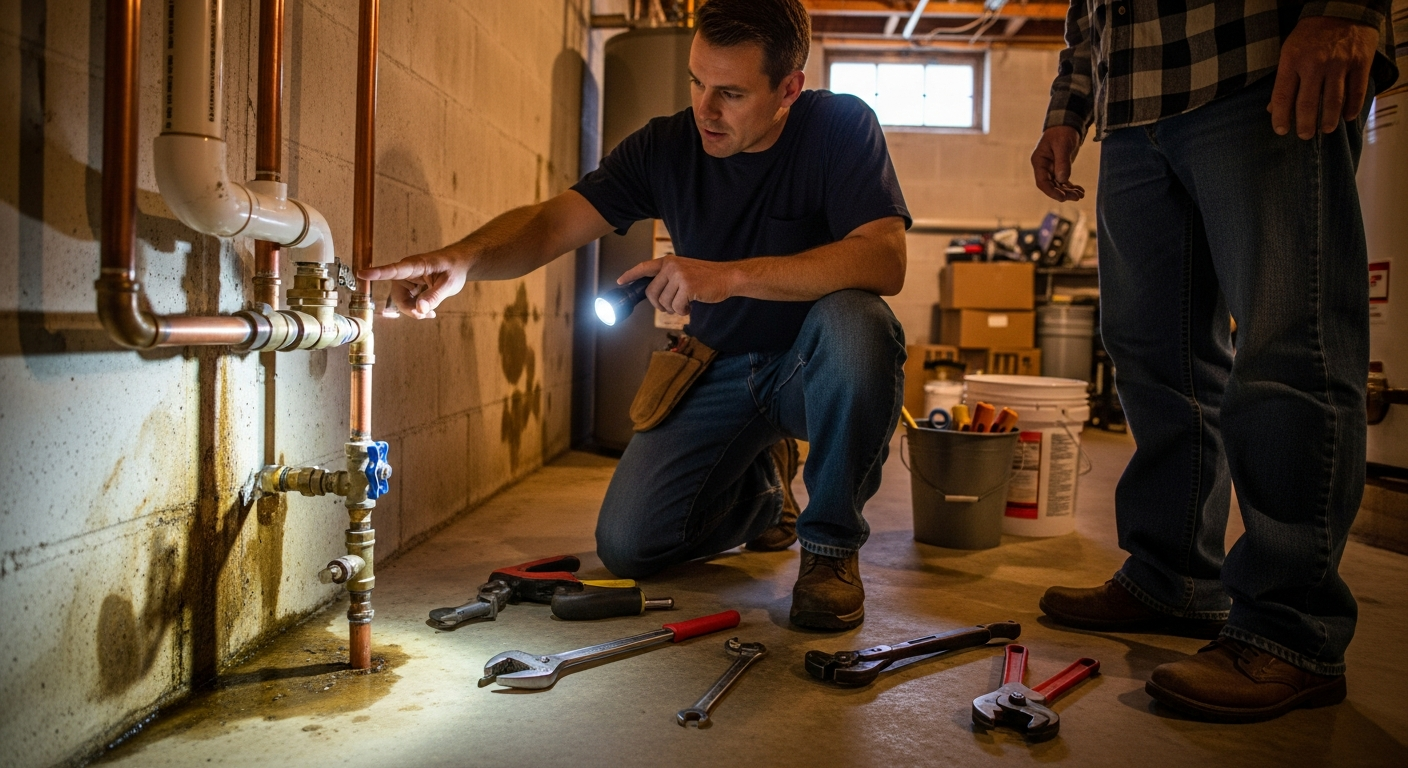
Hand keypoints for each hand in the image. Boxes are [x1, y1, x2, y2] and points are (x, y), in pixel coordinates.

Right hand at [356, 251, 467, 318]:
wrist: (458, 264)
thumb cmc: (454, 268)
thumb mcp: (449, 284)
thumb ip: (434, 297)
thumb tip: (419, 310)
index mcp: (416, 265)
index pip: (394, 270)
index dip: (377, 272)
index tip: (362, 273)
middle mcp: (407, 271)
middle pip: (398, 295)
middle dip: (409, 308)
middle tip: (425, 315)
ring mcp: (407, 279)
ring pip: (401, 301)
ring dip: (413, 310)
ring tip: (430, 313)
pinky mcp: (410, 286)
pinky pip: (407, 301)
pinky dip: (416, 309)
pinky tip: (429, 311)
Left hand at [617, 256, 735, 315]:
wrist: (727, 277)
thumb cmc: (707, 278)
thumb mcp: (684, 271)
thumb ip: (669, 278)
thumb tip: (654, 294)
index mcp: (669, 262)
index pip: (644, 267)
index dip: (630, 275)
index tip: (620, 281)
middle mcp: (671, 266)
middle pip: (651, 293)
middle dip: (659, 305)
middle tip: (671, 307)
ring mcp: (679, 275)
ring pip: (664, 302)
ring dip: (674, 309)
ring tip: (685, 304)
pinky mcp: (687, 286)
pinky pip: (676, 307)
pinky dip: (683, 312)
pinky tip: (691, 306)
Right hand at [1031, 126, 1085, 201]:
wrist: (1066, 125)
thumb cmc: (1062, 132)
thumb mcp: (1062, 145)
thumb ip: (1062, 162)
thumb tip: (1063, 180)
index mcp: (1039, 161)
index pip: (1042, 182)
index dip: (1051, 191)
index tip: (1062, 197)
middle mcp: (1043, 167)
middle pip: (1051, 186)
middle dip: (1063, 193)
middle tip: (1077, 197)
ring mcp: (1051, 169)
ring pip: (1058, 185)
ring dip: (1068, 192)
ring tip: (1081, 195)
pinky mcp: (1059, 169)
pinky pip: (1064, 182)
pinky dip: (1071, 187)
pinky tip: (1080, 191)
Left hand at [1269, 16, 1378, 138]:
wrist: (1342, 9)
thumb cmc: (1311, 34)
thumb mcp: (1289, 51)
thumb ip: (1284, 80)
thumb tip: (1273, 109)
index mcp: (1293, 60)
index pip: (1283, 96)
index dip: (1280, 117)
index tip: (1281, 130)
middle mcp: (1315, 63)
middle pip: (1308, 103)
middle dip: (1305, 125)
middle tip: (1304, 135)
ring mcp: (1339, 63)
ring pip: (1333, 101)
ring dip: (1329, 121)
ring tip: (1326, 130)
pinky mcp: (1360, 62)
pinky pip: (1357, 91)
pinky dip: (1352, 108)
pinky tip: (1347, 117)